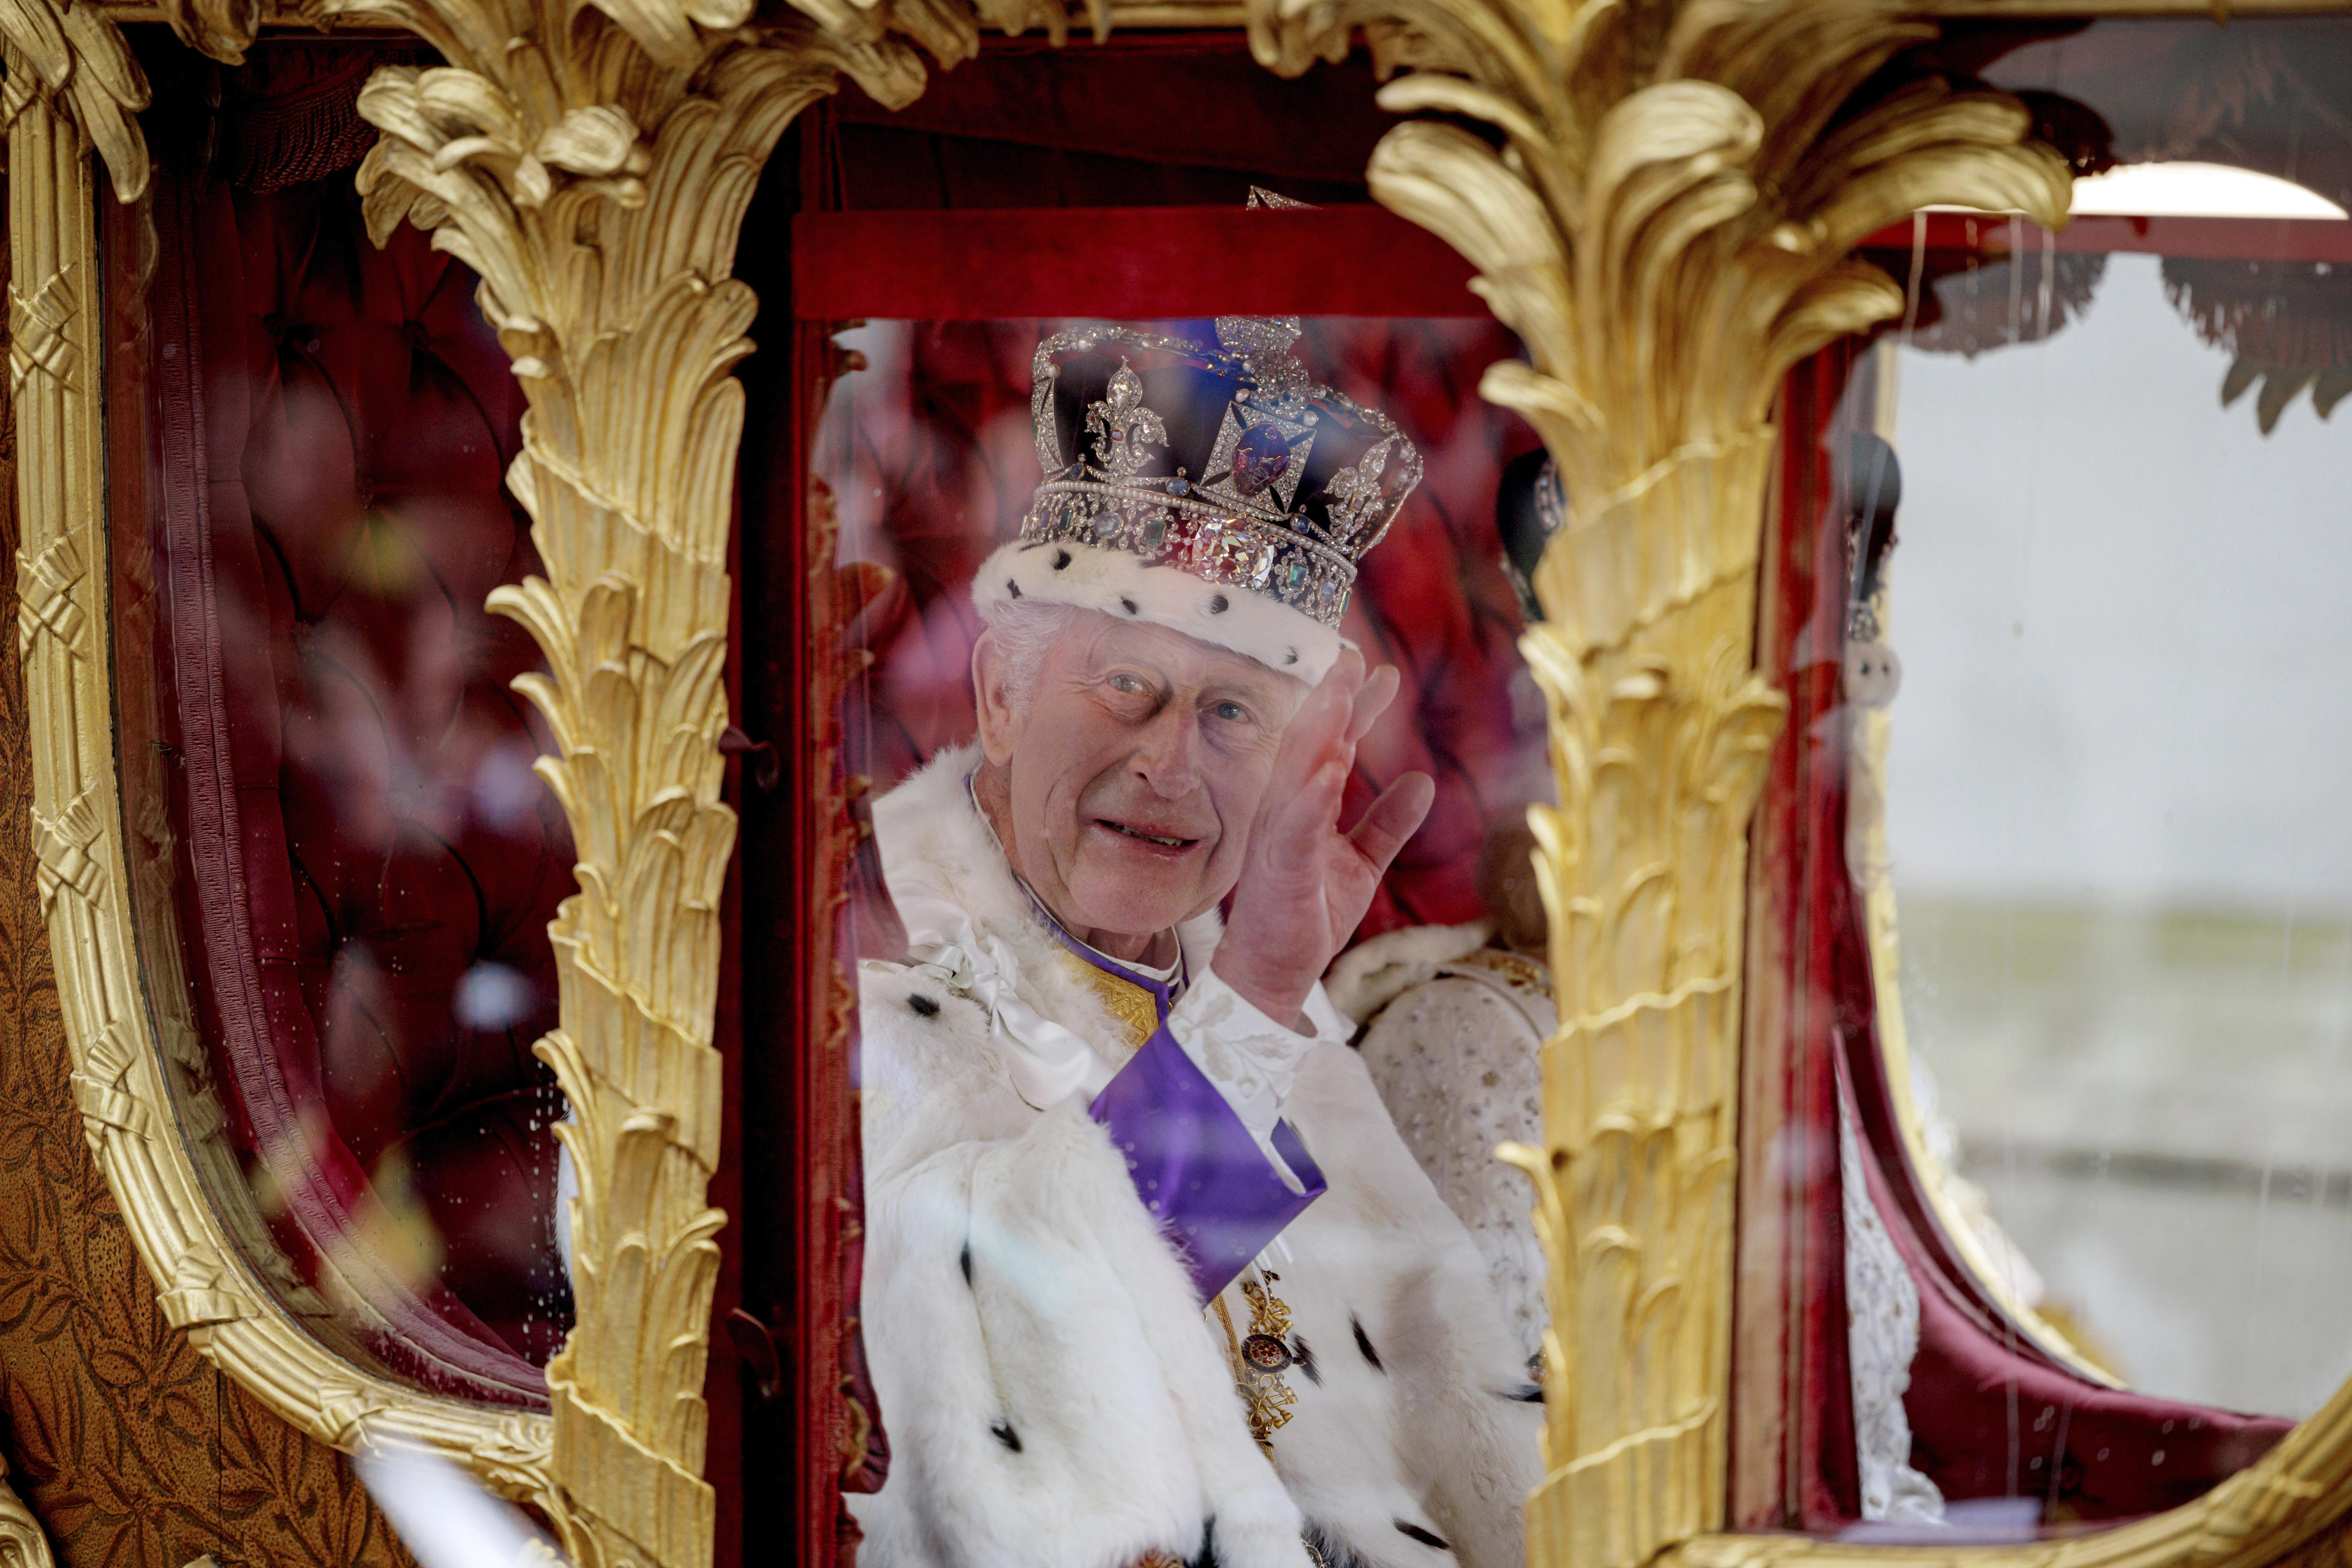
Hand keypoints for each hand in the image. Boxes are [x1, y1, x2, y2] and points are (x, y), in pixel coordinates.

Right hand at [1213, 649, 1434, 1028]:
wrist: (1274, 973)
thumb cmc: (1308, 915)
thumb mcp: (1361, 864)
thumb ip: (1387, 823)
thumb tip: (1423, 780)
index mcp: (1306, 807)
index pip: (1331, 746)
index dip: (1354, 708)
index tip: (1381, 672)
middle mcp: (1287, 812)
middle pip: (1308, 744)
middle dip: (1330, 700)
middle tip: (1353, 657)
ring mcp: (1278, 837)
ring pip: (1296, 773)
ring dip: (1318, 732)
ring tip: (1339, 693)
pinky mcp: (1279, 869)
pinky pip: (1295, 827)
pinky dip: (1310, 797)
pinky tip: (1328, 770)